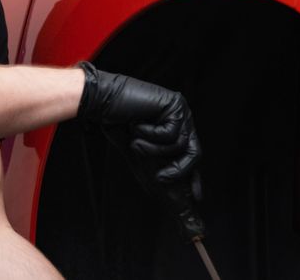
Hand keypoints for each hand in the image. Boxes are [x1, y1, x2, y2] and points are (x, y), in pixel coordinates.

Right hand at [76, 62, 204, 238]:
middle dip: (178, 170)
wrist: (102, 102)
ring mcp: (179, 111)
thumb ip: (153, 166)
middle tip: (161, 179)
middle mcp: (180, 119)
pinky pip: (170, 134)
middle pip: (194, 153)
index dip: (194, 178)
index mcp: (174, 129)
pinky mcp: (174, 105)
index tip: (196, 197)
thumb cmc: (118, 124)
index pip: (190, 156)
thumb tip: (162, 189)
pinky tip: (137, 126)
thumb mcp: (138, 152)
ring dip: (154, 149)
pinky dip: (151, 135)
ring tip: (136, 142)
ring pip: (181, 145)